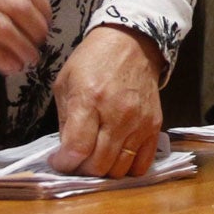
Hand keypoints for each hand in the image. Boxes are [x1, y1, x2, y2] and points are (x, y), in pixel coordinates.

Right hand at [0, 0, 49, 74]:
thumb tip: (28, 9)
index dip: (43, 5)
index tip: (46, 20)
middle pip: (20, 7)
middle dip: (36, 29)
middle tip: (40, 42)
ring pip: (6, 29)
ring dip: (23, 47)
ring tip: (29, 58)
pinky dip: (4, 58)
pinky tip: (10, 65)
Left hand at [50, 25, 164, 176]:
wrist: (132, 43)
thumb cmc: (93, 61)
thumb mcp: (65, 84)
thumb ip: (65, 121)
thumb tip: (68, 152)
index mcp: (89, 100)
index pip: (77, 149)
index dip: (64, 163)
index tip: (58, 160)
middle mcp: (117, 114)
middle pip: (99, 164)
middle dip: (81, 169)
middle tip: (76, 160)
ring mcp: (139, 121)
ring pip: (120, 168)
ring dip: (104, 170)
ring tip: (95, 157)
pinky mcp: (155, 125)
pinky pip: (143, 162)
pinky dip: (128, 168)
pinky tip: (116, 157)